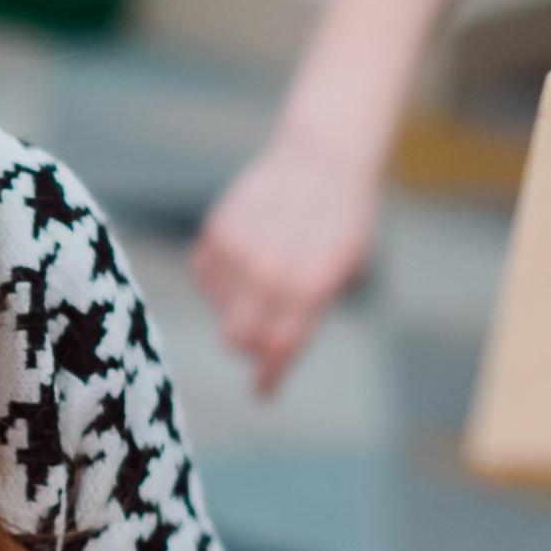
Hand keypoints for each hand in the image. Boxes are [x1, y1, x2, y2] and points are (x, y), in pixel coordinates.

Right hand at [192, 129, 384, 393]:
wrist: (321, 158)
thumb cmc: (342, 220)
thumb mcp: (344, 269)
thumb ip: (310, 312)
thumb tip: (275, 350)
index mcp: (308, 286)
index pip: (279, 348)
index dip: (269, 376)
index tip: (262, 392)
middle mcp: (268, 272)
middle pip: (237, 339)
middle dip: (251, 344)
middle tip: (266, 332)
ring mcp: (237, 251)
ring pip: (221, 308)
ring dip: (240, 305)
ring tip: (267, 274)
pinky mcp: (215, 232)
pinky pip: (206, 278)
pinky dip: (223, 279)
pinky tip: (247, 258)